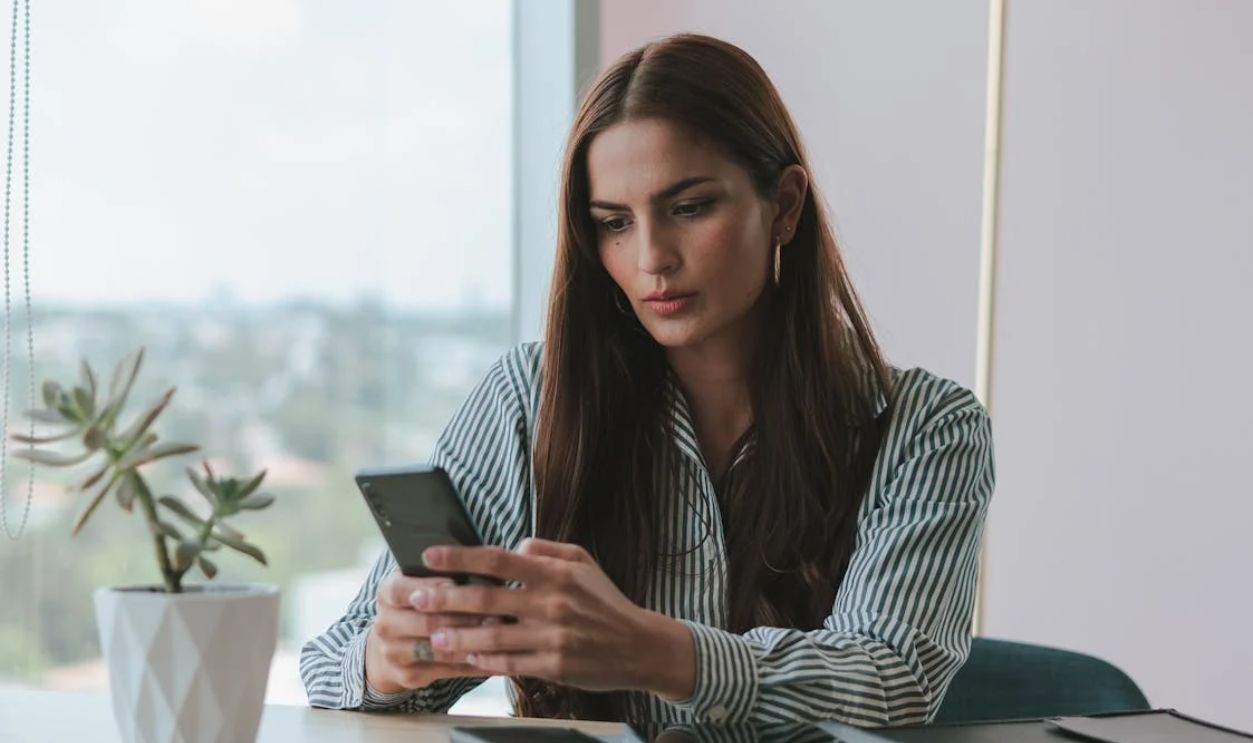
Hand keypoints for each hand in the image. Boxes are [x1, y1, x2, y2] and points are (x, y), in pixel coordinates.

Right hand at [364, 573, 494, 694]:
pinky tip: (496, 657)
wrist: (392, 643)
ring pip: (439, 650)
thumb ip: (441, 574)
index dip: (432, 588)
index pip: (403, 590)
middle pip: (426, 622)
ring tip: (500, 635)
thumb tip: (477, 568)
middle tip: (496, 613)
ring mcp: (393, 653)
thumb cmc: (418, 603)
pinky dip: (473, 664)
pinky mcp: (409, 676)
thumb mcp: (420, 581)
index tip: (459, 585)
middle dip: (464, 618)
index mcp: (387, 593)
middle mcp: (385, 624)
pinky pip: (447, 671)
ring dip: (472, 643)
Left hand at [416, 538, 695, 697]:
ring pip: (492, 635)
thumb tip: (512, 546)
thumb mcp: (582, 561)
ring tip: (433, 636)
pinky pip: (510, 663)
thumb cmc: (605, 601)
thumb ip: (544, 549)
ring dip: (457, 635)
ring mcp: (551, 636)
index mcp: (554, 573)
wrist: (640, 646)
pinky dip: (485, 660)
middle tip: (416, 599)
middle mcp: (550, 603)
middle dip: (445, 598)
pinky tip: (466, 656)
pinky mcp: (554, 665)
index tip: (429, 555)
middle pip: (486, 597)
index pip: (497, 559)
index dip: (460, 557)